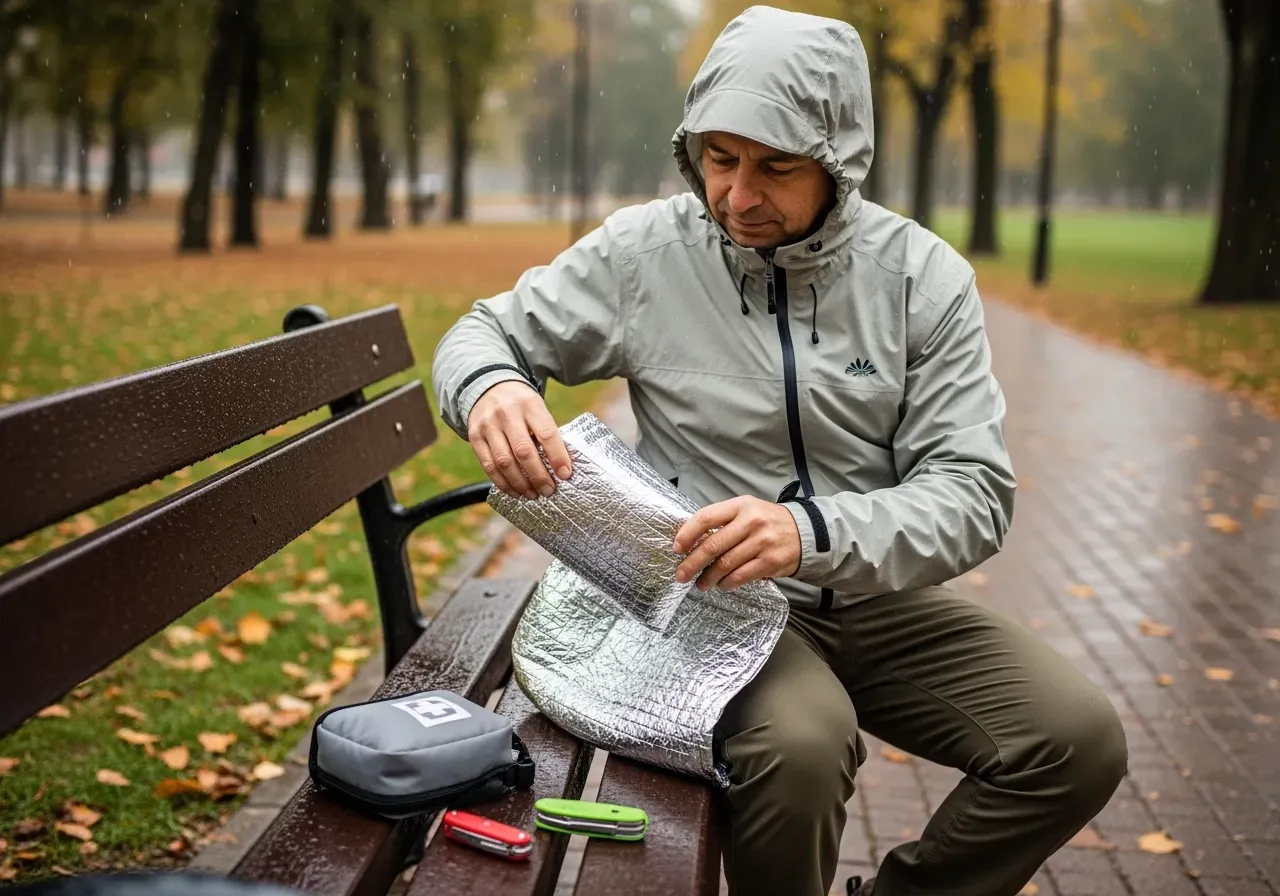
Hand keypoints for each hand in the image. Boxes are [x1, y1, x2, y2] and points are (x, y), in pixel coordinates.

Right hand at [467, 381, 572, 499]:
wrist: (488, 386)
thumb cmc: (521, 404)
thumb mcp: (536, 407)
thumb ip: (546, 431)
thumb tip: (561, 466)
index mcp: (529, 404)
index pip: (546, 434)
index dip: (557, 457)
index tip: (565, 475)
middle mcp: (507, 413)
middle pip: (524, 452)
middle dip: (538, 476)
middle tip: (549, 491)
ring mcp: (488, 425)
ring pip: (504, 462)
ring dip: (520, 483)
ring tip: (533, 494)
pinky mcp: (474, 436)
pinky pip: (488, 465)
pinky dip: (502, 482)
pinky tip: (514, 491)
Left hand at [672, 496, 800, 590]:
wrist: (805, 532)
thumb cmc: (767, 522)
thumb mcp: (746, 510)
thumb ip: (722, 521)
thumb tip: (691, 542)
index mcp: (740, 506)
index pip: (706, 517)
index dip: (687, 534)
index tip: (677, 548)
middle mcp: (751, 521)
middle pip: (713, 545)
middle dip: (692, 563)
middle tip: (681, 575)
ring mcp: (762, 542)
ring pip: (725, 563)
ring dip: (708, 577)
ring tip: (700, 585)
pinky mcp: (771, 561)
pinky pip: (741, 576)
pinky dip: (727, 583)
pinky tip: (722, 585)